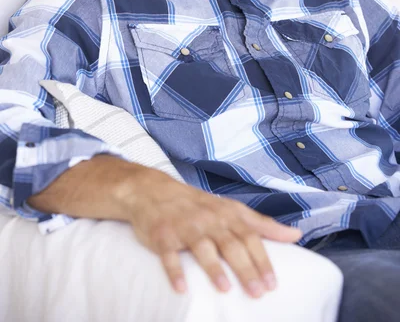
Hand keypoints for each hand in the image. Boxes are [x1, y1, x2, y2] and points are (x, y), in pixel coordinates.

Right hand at [124, 167, 301, 297]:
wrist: (152, 190)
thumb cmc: (198, 205)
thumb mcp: (230, 209)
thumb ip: (262, 224)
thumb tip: (296, 234)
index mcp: (226, 213)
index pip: (249, 236)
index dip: (262, 259)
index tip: (273, 283)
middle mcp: (208, 219)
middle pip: (230, 244)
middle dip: (245, 268)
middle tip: (257, 293)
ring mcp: (184, 226)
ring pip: (201, 247)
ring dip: (213, 267)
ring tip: (225, 289)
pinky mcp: (162, 234)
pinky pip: (168, 253)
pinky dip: (174, 270)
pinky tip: (181, 288)